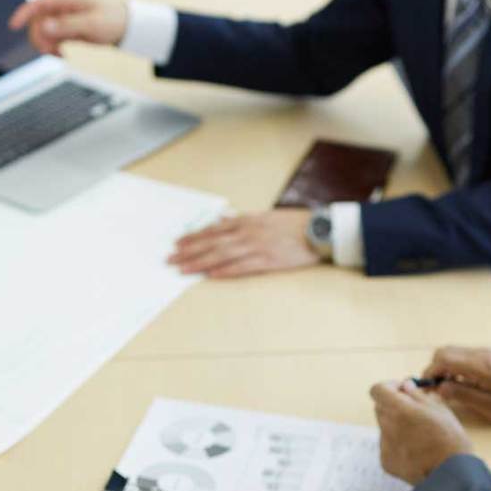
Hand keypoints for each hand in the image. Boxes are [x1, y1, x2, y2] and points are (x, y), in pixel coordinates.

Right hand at [7, 0, 127, 55]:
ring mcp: (62, 20)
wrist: (125, 26)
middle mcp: (60, 9)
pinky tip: (62, 56)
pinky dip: (52, 49)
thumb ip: (68, 25)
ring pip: (41, 33)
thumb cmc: (112, 18)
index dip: (23, 14)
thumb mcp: (92, 23)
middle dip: (39, 38)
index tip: (13, 26)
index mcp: (65, 0)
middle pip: (36, 23)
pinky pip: (50, 40)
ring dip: (45, 45)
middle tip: (50, 51)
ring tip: (60, 55)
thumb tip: (44, 27)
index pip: (37, 4)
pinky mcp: (65, 30)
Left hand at [167, 210, 319, 277]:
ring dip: (200, 262)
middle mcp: (249, 232)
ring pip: (222, 254)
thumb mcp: (267, 216)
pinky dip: (224, 270)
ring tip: (183, 268)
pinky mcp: (268, 261)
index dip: (194, 236)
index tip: (178, 243)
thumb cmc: (295, 224)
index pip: (214, 229)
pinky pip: (241, 267)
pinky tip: (210, 275)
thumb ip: (244, 219)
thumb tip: (224, 219)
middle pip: (213, 242)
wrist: (319, 230)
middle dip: (189, 250)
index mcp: (249, 220)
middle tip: (171, 258)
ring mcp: (258, 246)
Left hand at [370, 379, 473, 483]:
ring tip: (418, 434)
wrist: (452, 473)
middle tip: (414, 411)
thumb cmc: (450, 438)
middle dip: (394, 405)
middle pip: (381, 407)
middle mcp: (387, 426)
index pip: (378, 390)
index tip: (402, 390)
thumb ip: (417, 394)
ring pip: (385, 426)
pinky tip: (415, 449)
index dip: (389, 387)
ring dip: (396, 424)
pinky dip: (397, 443)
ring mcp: (385, 445)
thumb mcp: (439, 408)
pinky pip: (387, 445)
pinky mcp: (386, 462)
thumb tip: (406, 385)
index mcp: (399, 409)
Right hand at [421, 346, 490, 424]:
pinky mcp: (490, 356)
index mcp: (481, 365)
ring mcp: (486, 352)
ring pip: (454, 352)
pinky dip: (454, 366)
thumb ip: (463, 395)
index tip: (426, 388)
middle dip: (434, 368)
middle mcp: (482, 353)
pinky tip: (459, 383)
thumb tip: (440, 387)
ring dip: (444, 367)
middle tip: (433, 389)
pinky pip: (464, 356)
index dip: (430, 371)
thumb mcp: (489, 406)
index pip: (444, 358)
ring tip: (445, 388)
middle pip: (445, 351)